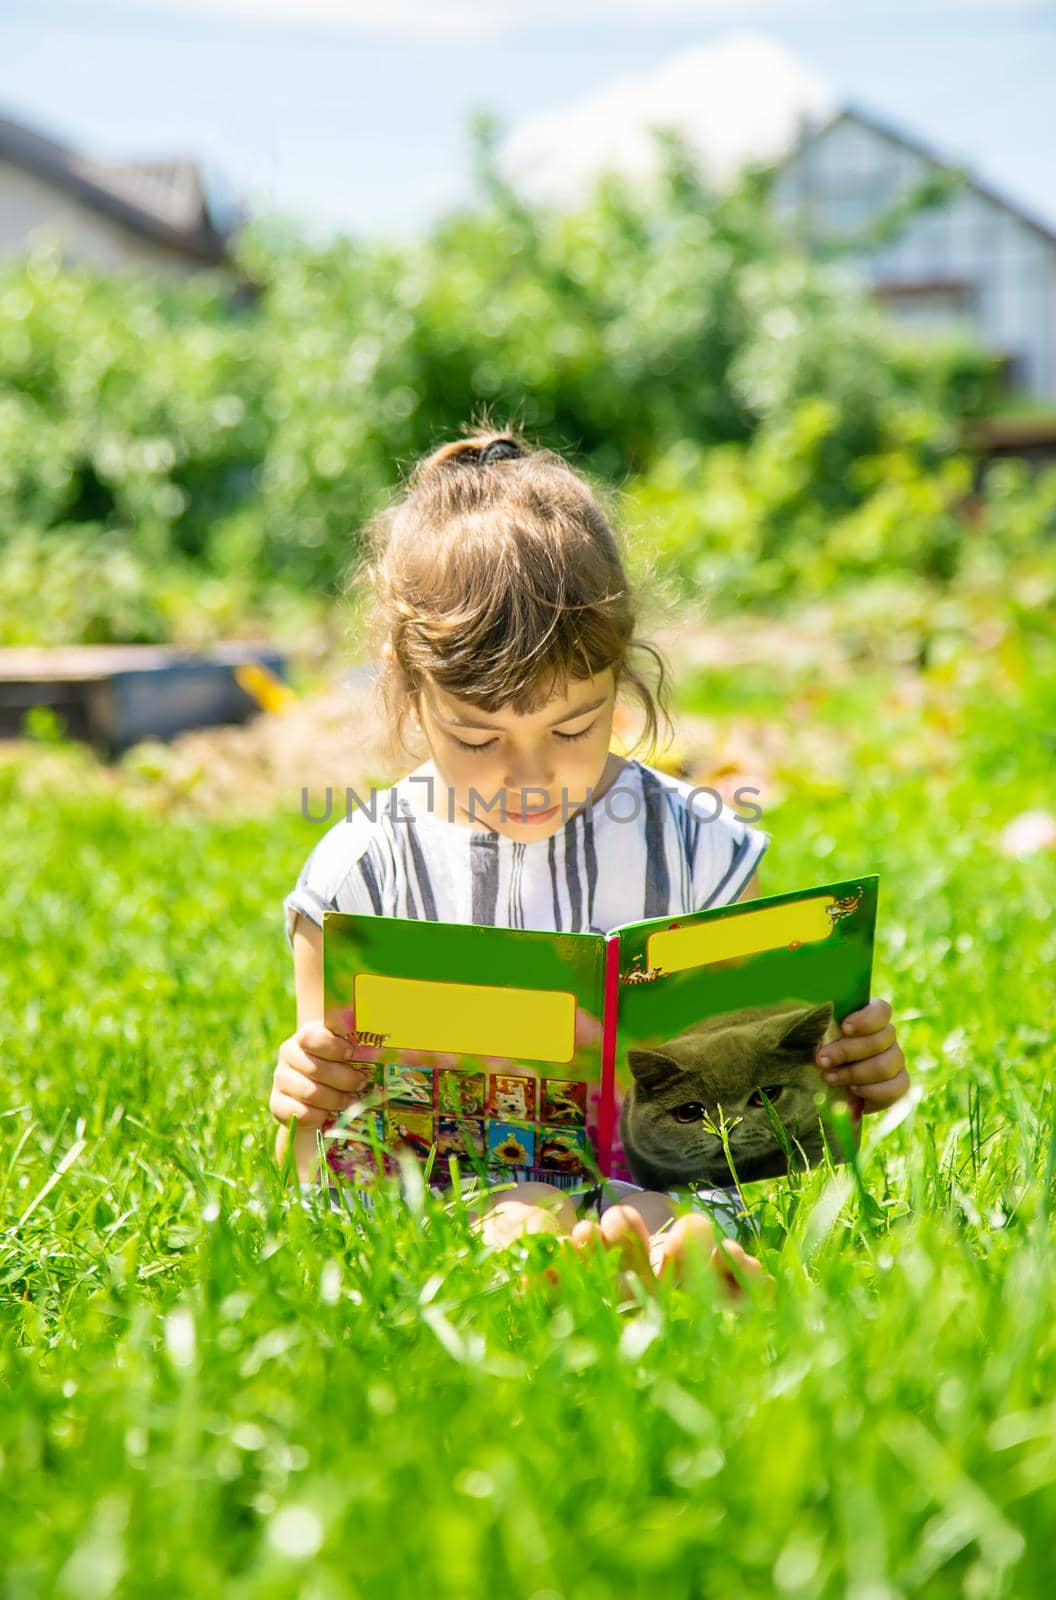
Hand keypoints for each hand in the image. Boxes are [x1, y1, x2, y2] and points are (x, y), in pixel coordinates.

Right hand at [270, 1020, 371, 1130]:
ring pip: (309, 1092)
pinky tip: (328, 1114)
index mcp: (306, 1036)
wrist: (318, 1097)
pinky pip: (298, 1112)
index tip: (352, 1054)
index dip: (332, 1046)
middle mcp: (289, 1054)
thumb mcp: (348, 1053)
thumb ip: (358, 1044)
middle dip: (343, 1079)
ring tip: (351, 1101)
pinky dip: (318, 1116)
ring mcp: (281, 1079)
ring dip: (335, 1099)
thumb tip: (383, 1042)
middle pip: (315, 1068)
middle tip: (361, 1084)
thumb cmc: (341, 1067)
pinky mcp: (276, 1103)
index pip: (311, 1036)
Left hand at [815, 996, 908, 1111]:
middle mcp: (886, 1036)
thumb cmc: (813, 1049)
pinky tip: (852, 1090)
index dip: (866, 1019)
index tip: (844, 1028)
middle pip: (881, 1039)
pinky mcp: (897, 1084)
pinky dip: (872, 1091)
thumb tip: (811, 1015)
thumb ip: (815, 1023)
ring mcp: (894, 1060)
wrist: (820, 1084)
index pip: (882, 1011)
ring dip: (854, 1073)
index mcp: (869, 1016)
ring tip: (828, 1077)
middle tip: (821, 1060)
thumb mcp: (809, 1032)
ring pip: (886, 1065)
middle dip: (847, 1051)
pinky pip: (895, 1088)